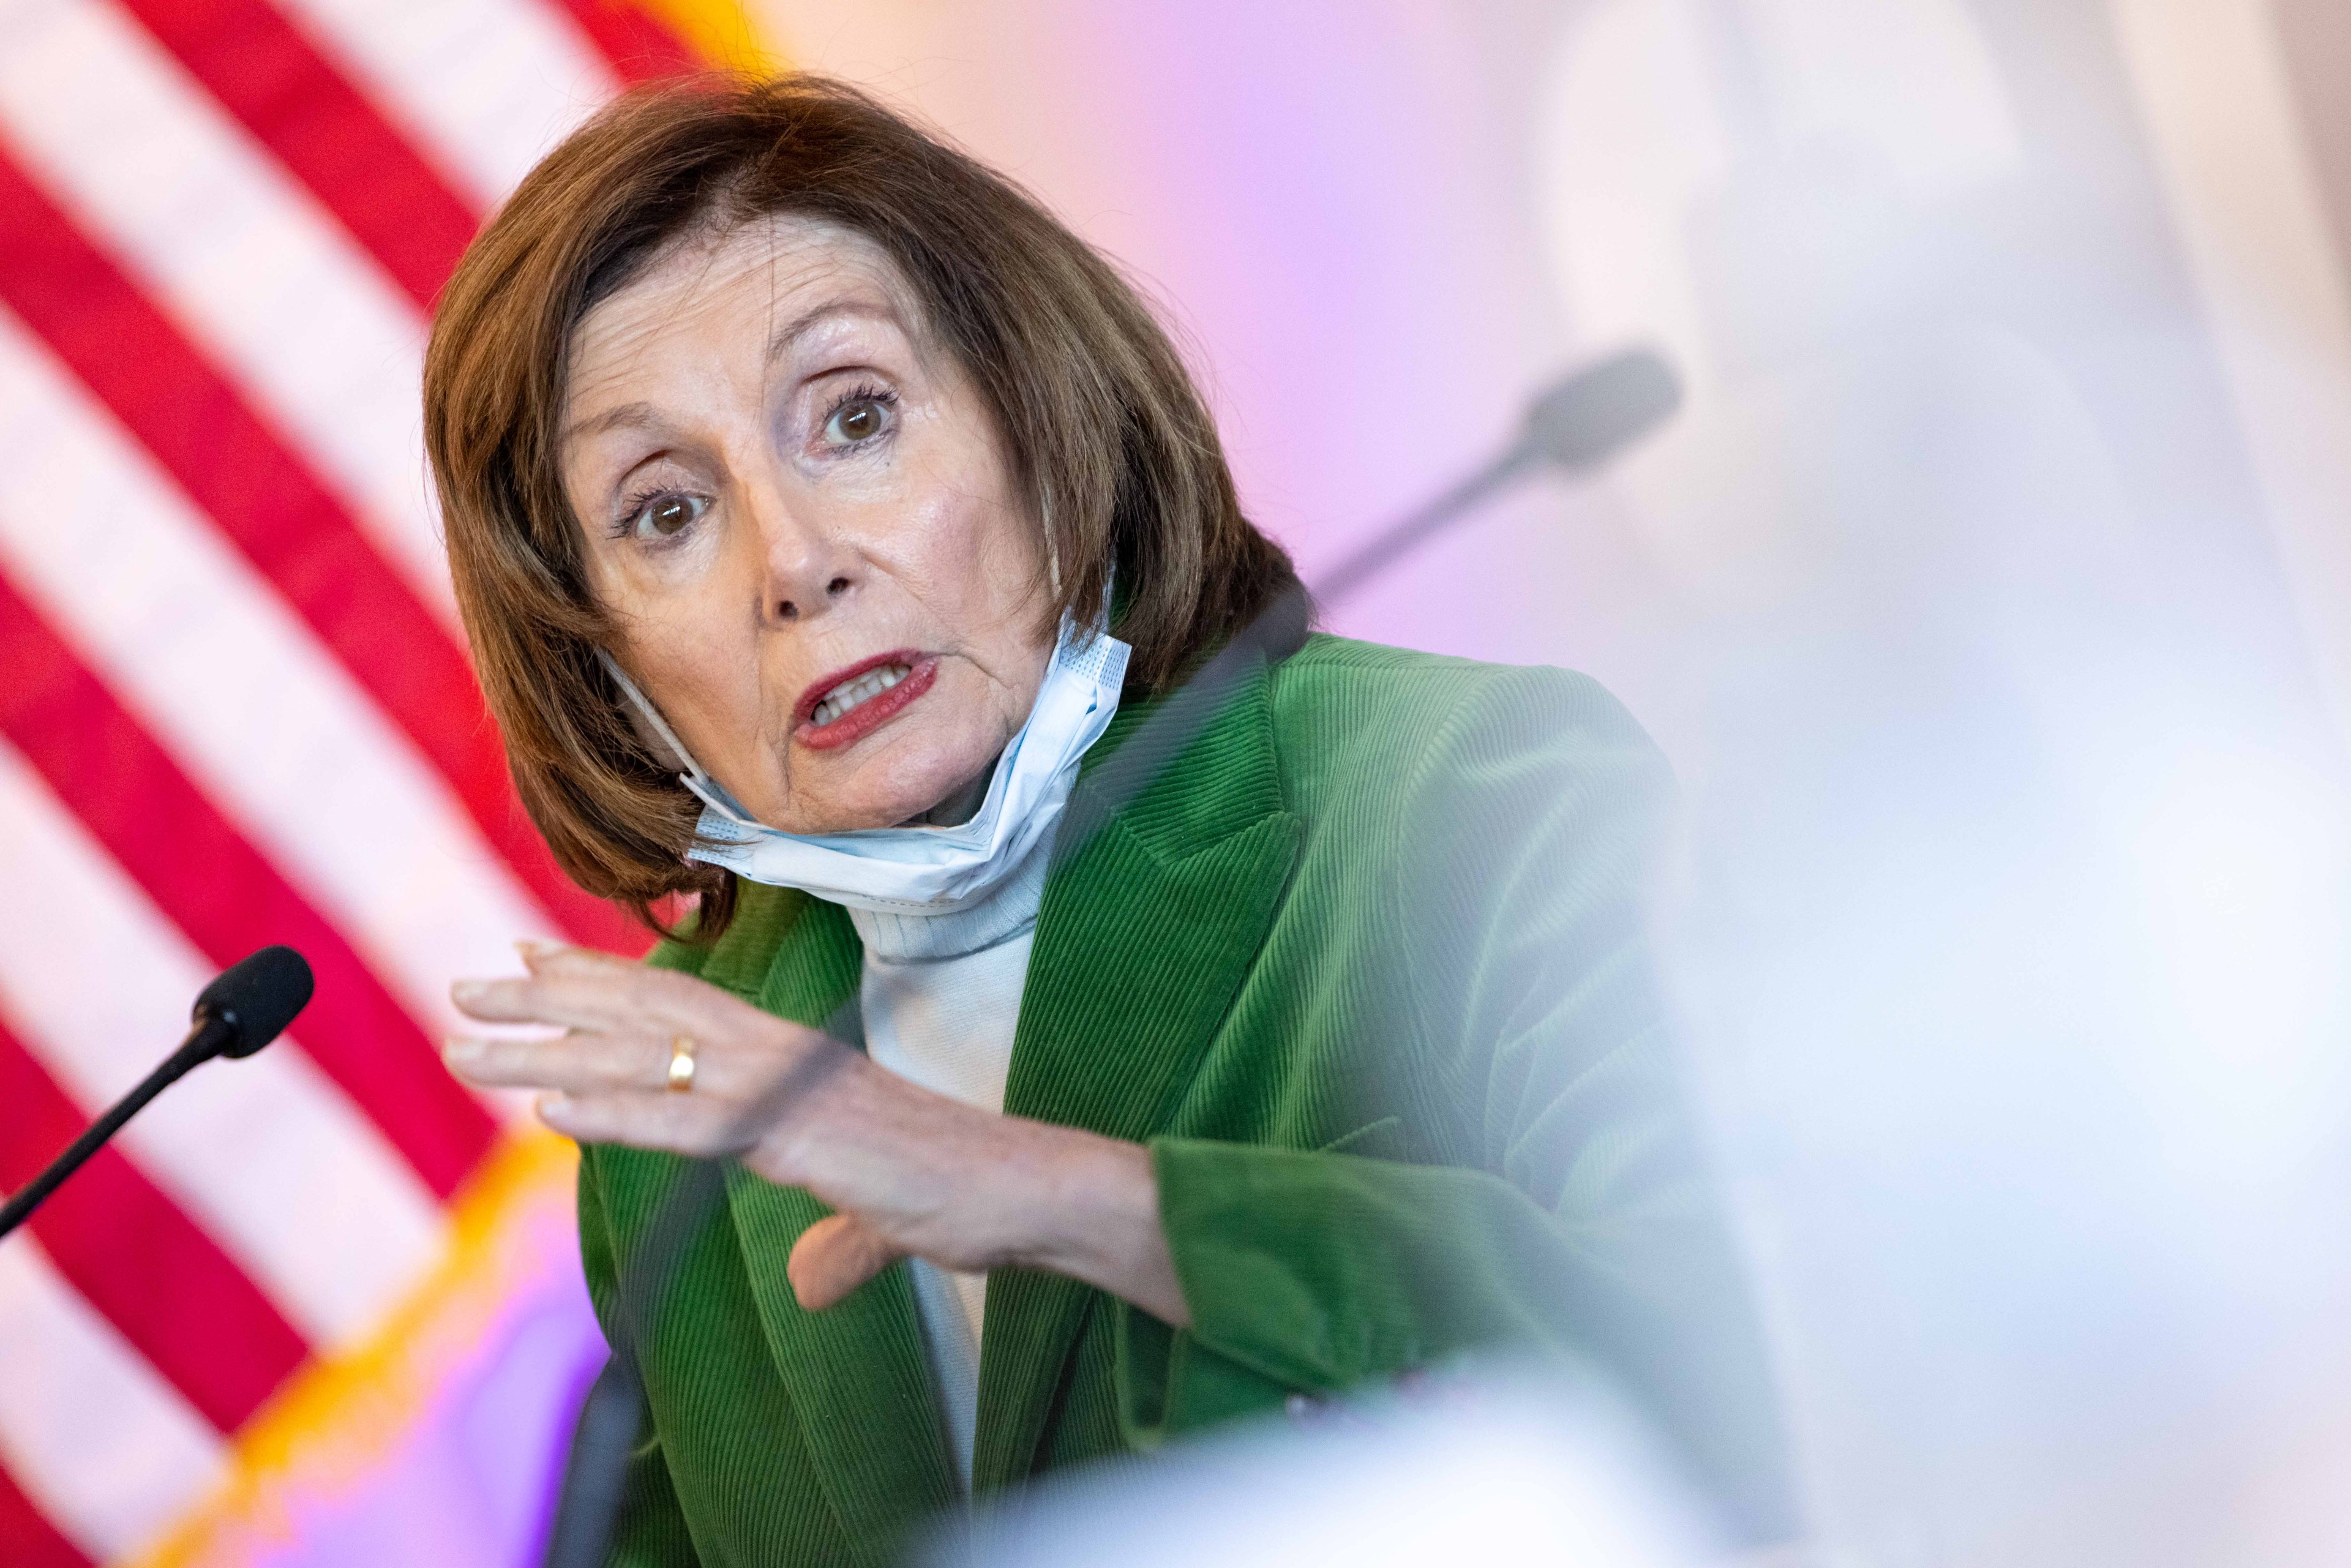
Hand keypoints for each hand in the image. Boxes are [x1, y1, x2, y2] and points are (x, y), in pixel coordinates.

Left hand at [444, 943, 1188, 1322]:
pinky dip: (613, 1111)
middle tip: (465, 985)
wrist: (1020, 1189)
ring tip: (467, 1040)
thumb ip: (835, 1244)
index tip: (529, 958)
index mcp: (790, 1059)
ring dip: (548, 1048)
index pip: (680, 1004)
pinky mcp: (792, 1134)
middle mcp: (776, 1055)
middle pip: (645, 1013)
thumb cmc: (959, 1193)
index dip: (601, 980)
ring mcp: (782, 1088)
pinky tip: (546, 1109)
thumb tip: (810, 1280)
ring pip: (646, 1057)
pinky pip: (685, 1122)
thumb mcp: (876, 1217)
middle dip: (549, 999)